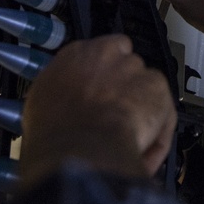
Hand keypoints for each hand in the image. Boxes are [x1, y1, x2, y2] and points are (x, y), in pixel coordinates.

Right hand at [19, 35, 175, 186]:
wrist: (79, 146)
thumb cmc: (53, 130)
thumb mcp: (40, 104)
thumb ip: (60, 93)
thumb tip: (63, 105)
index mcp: (76, 54)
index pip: (98, 53)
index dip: (104, 76)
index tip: (102, 93)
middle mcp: (107, 53)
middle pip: (126, 66)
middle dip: (126, 89)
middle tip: (118, 116)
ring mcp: (134, 68)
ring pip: (147, 87)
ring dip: (143, 109)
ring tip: (132, 140)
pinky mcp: (157, 86)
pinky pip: (163, 111)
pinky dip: (158, 132)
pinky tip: (143, 151)